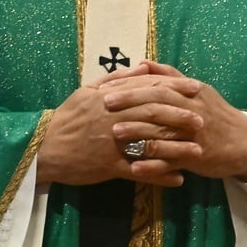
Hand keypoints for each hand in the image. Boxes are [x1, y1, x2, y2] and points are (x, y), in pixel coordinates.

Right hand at [36, 64, 203, 187]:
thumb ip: (115, 79)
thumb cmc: (67, 119)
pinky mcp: (109, 165)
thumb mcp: (87, 92)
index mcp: (110, 97)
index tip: (194, 87)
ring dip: (176, 147)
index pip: (147, 88)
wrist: (44, 148)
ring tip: (198, 150)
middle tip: (202, 118)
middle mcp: (113, 117)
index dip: (174, 87)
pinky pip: (139, 171)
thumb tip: (142, 67)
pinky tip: (178, 179)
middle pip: (153, 114)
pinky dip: (160, 175)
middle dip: (180, 115)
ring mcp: (112, 142)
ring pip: (150, 142)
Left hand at [99, 61, 246, 181]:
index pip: (157, 83)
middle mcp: (191, 110)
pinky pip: (172, 161)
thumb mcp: (198, 90)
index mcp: (190, 91)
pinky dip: (153, 165)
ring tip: (114, 133)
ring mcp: (193, 135)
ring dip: (137, 132)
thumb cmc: (215, 114)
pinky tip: (134, 167)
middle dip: (130, 102)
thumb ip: (169, 76)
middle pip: (158, 102)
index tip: (108, 86)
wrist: (245, 143)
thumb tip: (142, 62)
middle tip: (105, 103)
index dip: (131, 84)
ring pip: (163, 131)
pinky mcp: (196, 157)